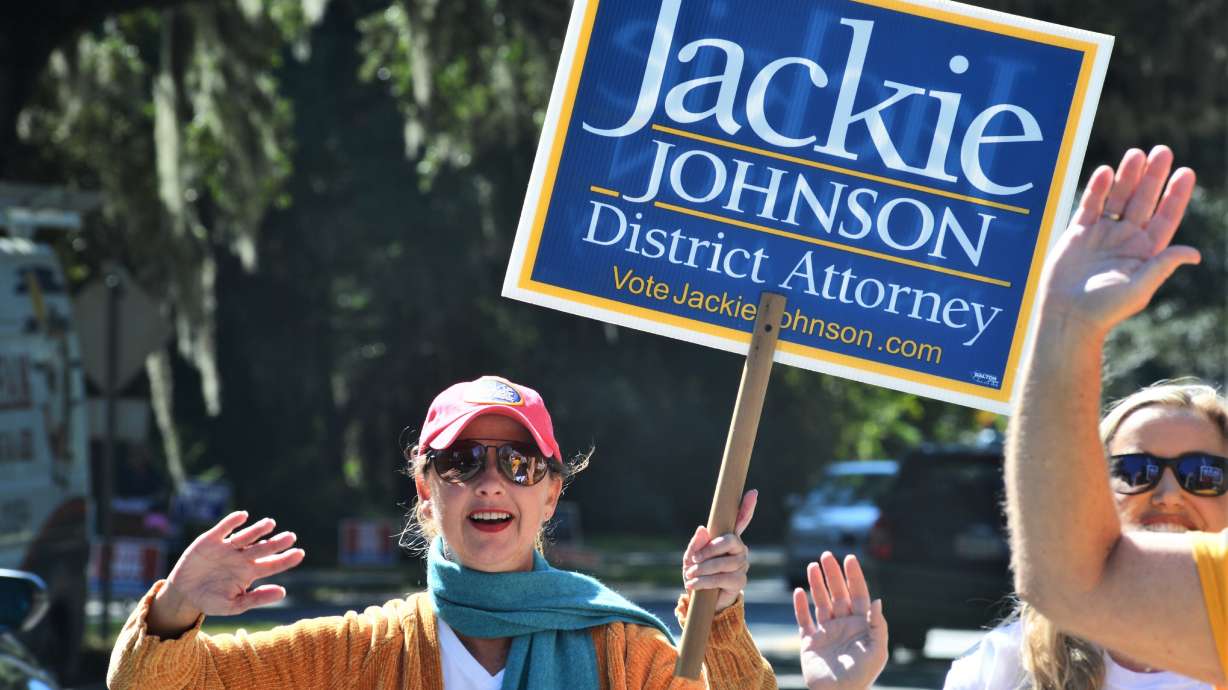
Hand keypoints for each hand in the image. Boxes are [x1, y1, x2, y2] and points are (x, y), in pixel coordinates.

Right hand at [149, 511, 304, 635]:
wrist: (183, 594)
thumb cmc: (211, 601)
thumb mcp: (234, 605)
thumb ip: (257, 598)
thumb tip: (283, 592)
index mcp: (250, 572)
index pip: (272, 564)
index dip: (286, 559)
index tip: (300, 553)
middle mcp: (242, 557)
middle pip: (262, 548)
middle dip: (276, 543)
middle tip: (291, 537)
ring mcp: (227, 547)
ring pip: (246, 536)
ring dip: (258, 530)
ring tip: (270, 524)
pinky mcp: (210, 540)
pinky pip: (223, 528)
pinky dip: (232, 522)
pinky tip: (242, 516)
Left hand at [682, 489, 756, 610]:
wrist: (699, 598)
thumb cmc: (697, 572)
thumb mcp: (691, 557)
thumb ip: (696, 544)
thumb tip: (702, 529)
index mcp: (727, 538)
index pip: (740, 520)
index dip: (746, 507)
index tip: (753, 492)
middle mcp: (738, 549)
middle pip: (730, 540)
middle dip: (710, 549)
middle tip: (694, 559)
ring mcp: (741, 564)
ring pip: (725, 562)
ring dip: (704, 568)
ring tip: (691, 573)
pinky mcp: (740, 581)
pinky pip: (723, 578)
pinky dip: (705, 581)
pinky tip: (694, 584)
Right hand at [793, 552, 887, 689]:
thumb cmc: (861, 676)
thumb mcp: (876, 651)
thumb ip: (878, 626)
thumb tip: (878, 600)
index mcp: (861, 625)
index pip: (858, 595)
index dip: (854, 577)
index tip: (849, 558)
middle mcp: (843, 625)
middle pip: (838, 594)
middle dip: (833, 575)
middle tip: (827, 555)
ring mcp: (826, 632)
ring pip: (821, 602)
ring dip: (817, 584)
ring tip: (812, 566)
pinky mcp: (810, 642)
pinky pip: (803, 620)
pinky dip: (800, 606)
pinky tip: (798, 592)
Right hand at [1041, 145, 1197, 336]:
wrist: (1066, 316)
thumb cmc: (1104, 309)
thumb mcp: (1139, 289)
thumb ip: (1162, 266)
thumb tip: (1194, 253)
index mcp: (1145, 251)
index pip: (1165, 217)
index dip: (1175, 195)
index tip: (1185, 173)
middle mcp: (1126, 239)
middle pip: (1143, 201)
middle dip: (1153, 176)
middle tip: (1163, 151)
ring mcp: (1102, 234)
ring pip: (1118, 198)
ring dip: (1128, 176)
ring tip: (1136, 154)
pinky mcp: (1078, 233)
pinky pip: (1090, 205)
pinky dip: (1097, 189)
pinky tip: (1106, 171)